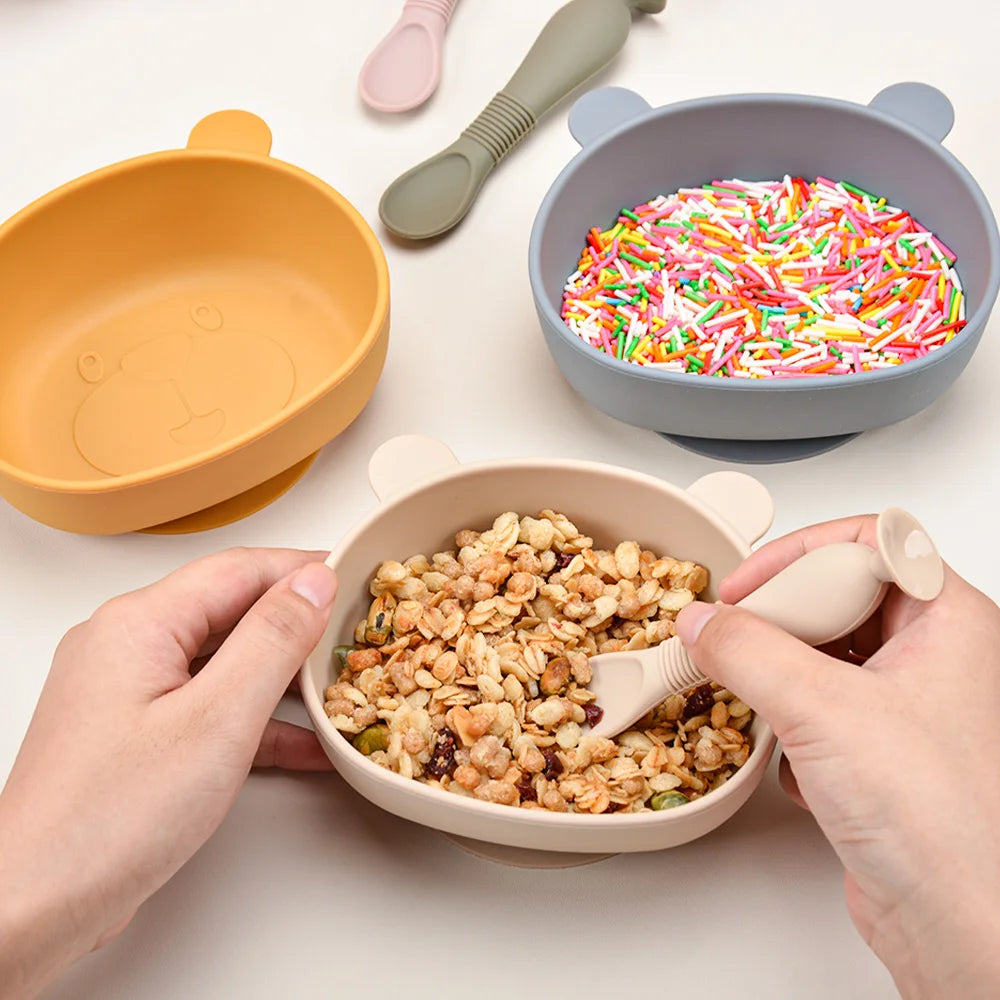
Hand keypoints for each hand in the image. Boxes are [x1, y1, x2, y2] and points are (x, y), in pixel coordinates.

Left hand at [0, 548, 337, 999]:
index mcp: (139, 623)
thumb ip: (272, 640)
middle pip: (231, 611)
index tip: (357, 574)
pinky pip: (209, 705)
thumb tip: (313, 583)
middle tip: (357, 631)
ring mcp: (128, 690)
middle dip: (299, 623)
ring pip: (224, 661)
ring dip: (283, 675)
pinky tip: (305, 743)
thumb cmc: (108, 819)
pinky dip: (256, 719)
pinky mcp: (136, 733)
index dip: (305, 568)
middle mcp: (127, 644)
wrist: (34, 907)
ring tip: (340, 684)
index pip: (240, 569)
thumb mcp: (216, 720)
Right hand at [676, 517, 999, 998]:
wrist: (960, 926)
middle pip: (837, 597)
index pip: (866, 545)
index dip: (799, 555)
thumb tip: (701, 623)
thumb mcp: (823, 708)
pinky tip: (784, 753)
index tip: (748, 584)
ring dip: (775, 672)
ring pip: (822, 656)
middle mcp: (933, 657)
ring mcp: (906, 707)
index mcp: (948, 622)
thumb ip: (747, 651)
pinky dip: (787, 721)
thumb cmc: (945, 822)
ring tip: (745, 689)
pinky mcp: (878, 753)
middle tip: (732, 633)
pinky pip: (816, 707)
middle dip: (777, 617)